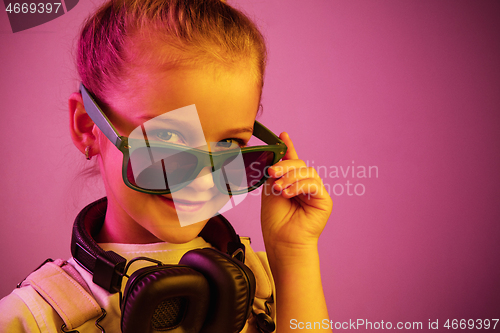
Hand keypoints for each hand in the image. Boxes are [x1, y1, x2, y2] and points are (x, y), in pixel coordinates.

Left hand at [261, 132, 332, 258]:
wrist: (282, 241)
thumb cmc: (275, 220)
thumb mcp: (270, 191)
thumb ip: (276, 174)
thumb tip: (278, 159)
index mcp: (292, 183)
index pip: (292, 161)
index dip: (289, 147)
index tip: (282, 135)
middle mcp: (305, 186)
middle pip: (300, 164)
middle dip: (284, 166)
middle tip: (272, 175)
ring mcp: (316, 193)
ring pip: (307, 172)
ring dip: (290, 178)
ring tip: (279, 190)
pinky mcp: (324, 200)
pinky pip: (313, 183)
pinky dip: (299, 185)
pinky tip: (288, 193)